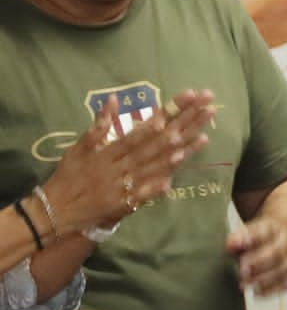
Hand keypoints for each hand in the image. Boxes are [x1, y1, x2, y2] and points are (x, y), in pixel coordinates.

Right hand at [45, 90, 214, 235]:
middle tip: (208, 108)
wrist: (55, 211)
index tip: (182, 101)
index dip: (161, 116)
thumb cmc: (69, 176)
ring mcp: (123, 186)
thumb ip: (98, 125)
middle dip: (184, 126)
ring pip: (154, 167)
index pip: (140, 130)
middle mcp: (119, 166)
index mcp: (108, 151)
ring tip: (202, 137)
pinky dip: (155, 188)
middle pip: (156, 144)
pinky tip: (172, 181)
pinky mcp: (124, 203)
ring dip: (179, 153)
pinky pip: (142, 195)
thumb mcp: (79, 148)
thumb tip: (113, 98)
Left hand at [227, 215, 286, 295]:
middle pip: (277, 251)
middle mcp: (285, 242)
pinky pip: (286, 283)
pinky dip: (271, 290)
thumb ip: (238, 239)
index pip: (263, 231)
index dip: (248, 238)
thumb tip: (230, 246)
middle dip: (259, 262)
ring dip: (263, 279)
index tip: (230, 246)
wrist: (282, 238)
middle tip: (242, 271)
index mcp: (273, 228)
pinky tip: (256, 293)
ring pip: (283, 269)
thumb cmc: (258, 238)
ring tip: (244, 285)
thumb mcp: (247, 232)